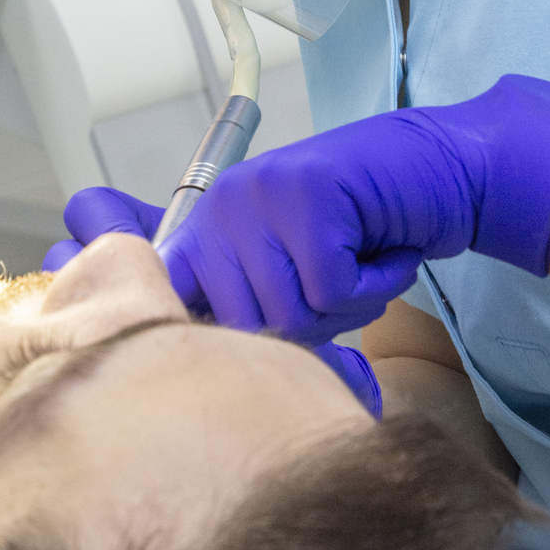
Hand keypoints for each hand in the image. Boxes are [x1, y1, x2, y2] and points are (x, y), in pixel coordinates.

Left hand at [47, 77, 549, 343]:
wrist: (433, 176)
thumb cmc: (363, 241)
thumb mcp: (295, 280)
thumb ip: (244, 312)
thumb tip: (186, 373)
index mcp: (206, 234)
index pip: (162, 294)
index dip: (169, 327)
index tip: (117, 311)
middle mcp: (220, 211)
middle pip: (243, 328)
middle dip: (308, 324)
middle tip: (339, 281)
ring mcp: (257, 196)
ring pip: (291, 312)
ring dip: (345, 305)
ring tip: (359, 261)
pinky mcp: (303, 192)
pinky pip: (331, 287)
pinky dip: (372, 283)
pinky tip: (380, 248)